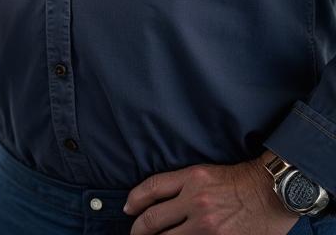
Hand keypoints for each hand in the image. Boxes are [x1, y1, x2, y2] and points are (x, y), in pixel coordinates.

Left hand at [124, 156, 299, 234]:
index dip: (134, 200)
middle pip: (154, 220)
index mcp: (191, 179)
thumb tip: (158, 200)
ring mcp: (207, 226)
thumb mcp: (205, 173)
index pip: (152, 188)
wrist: (273, 193)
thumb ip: (182, 184)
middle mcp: (196, 202)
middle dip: (139, 230)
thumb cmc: (240, 181)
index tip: (128, 208)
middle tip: (134, 234)